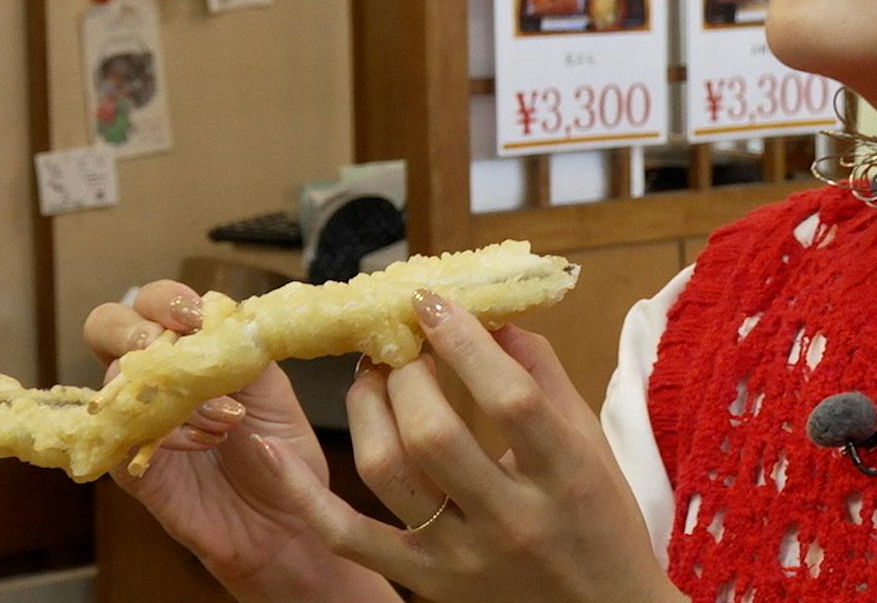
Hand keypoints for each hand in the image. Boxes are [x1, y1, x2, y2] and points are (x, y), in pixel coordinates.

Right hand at [82, 281, 395, 601]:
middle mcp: (155, 378)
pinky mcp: (132, 468)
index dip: (167, 298)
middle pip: (106, 326)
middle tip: (175, 345)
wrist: (286, 518)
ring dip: (172, 390)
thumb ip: (240, 345)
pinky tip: (207, 444)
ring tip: (227, 417)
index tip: (198, 315)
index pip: (155, 301)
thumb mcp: (272, 385)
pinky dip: (167, 435)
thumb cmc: (280, 448)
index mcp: (189, 348)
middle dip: (137, 328)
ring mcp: (138, 421)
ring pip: (113, 382)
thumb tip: (215, 313)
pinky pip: (120, 440)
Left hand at [257, 289, 682, 602]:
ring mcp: (462, 559)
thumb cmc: (602, 522)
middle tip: (402, 345)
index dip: (466, 343)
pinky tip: (274, 452)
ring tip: (372, 377)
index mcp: (568, 478)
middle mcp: (512, 521)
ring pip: (388, 472)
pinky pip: (349, 537)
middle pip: (435, 434)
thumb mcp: (591, 445)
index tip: (434, 302)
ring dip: (367, 408)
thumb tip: (491, 315)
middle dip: (407, 373)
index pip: (510, 399)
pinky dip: (304, 494)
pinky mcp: (424, 584)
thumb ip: (544, 377)